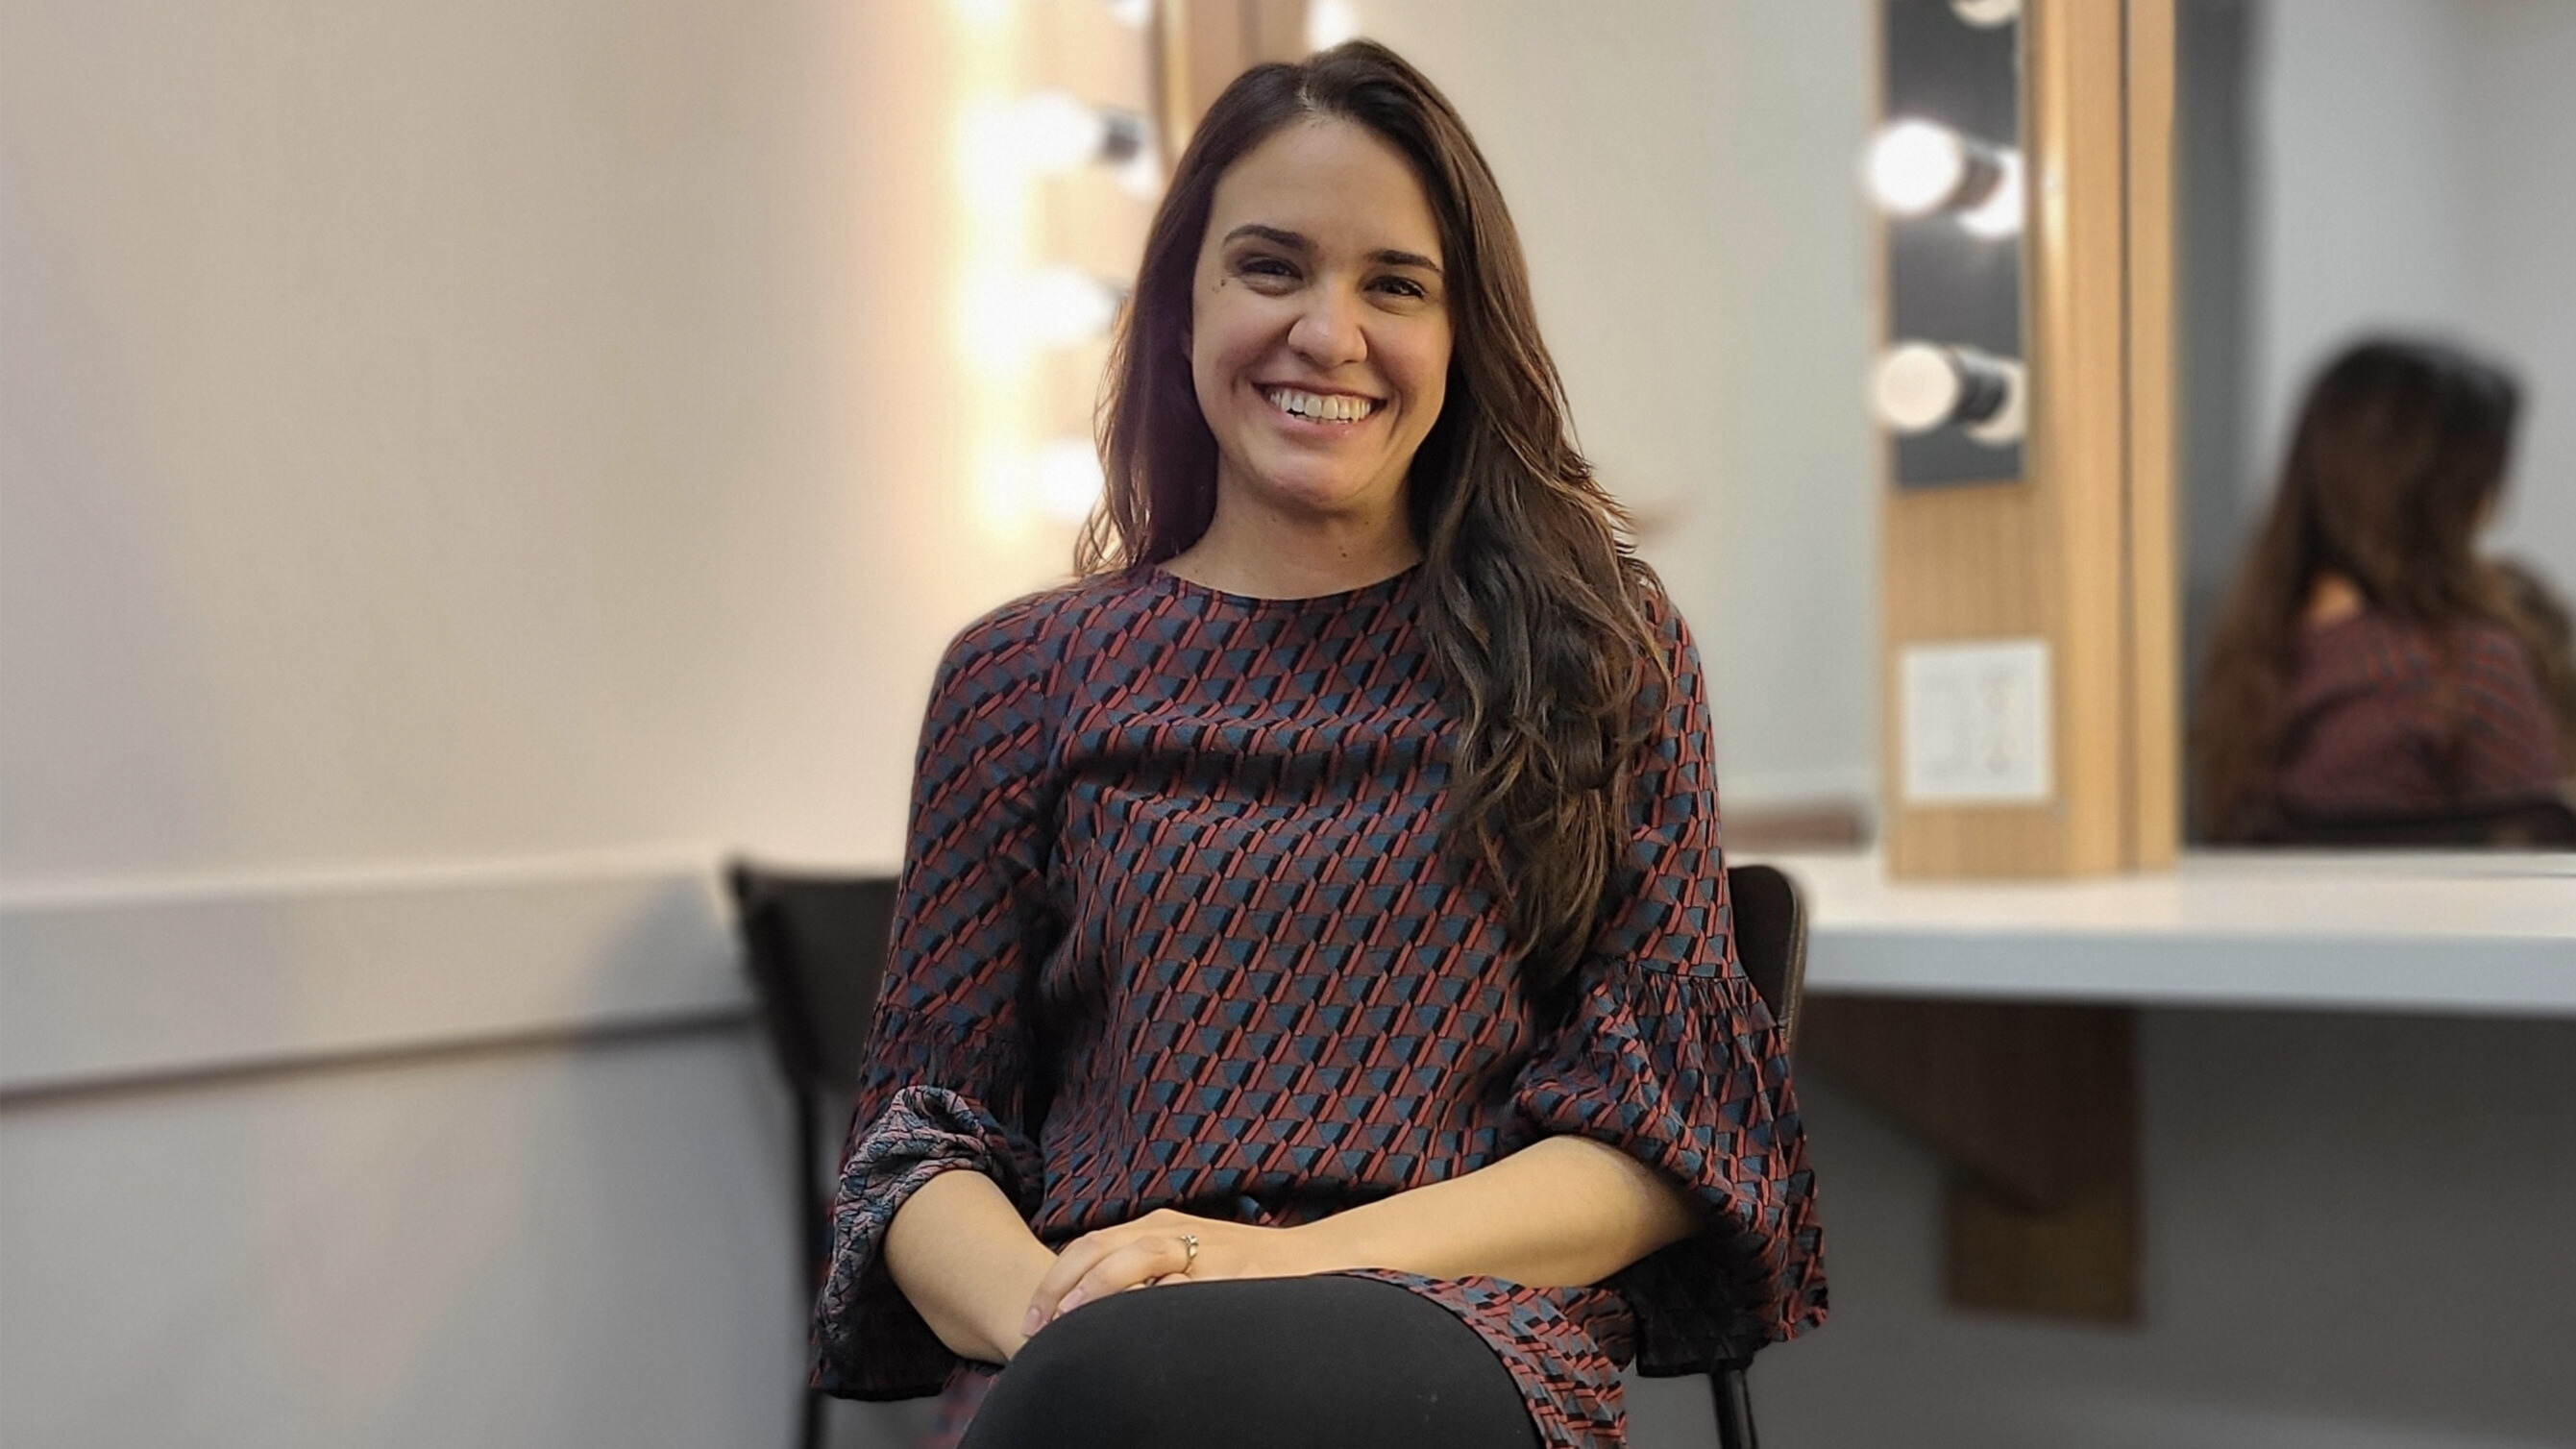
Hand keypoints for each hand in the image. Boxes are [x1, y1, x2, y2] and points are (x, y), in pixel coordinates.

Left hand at [1020, 1208, 1326, 1336]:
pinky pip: (1187, 1286)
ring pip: (1139, 1256)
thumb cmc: (1241, 1265)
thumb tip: (1089, 1305)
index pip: (1092, 1244)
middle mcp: (1176, 1232)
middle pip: (1104, 1247)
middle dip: (1064, 1284)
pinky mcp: (1233, 1273)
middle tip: (1038, 1323)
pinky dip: (1158, 1301)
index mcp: (1158, 1226)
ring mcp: (1205, 1250)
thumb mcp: (1186, 1255)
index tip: (1034, 1317)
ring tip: (1073, 1316)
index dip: (1056, 1278)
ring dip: (1101, 1285)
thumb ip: (1144, 1269)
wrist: (1309, 1259)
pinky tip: (1137, 1325)